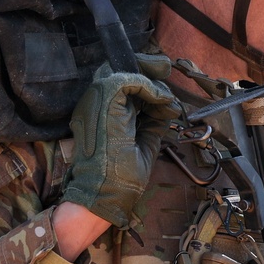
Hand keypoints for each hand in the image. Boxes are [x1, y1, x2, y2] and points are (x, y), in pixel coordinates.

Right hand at [62, 65, 178, 227]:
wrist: (104, 194)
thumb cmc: (118, 178)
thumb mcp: (143, 145)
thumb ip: (152, 125)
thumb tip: (166, 108)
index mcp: (100, 115)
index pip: (121, 87)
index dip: (144, 84)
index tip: (164, 93)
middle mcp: (95, 105)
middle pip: (119, 72)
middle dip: (147, 69)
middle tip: (166, 70)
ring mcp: (97, 102)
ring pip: (125, 74)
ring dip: (151, 81)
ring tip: (168, 96)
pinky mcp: (105, 102)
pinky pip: (130, 81)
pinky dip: (150, 88)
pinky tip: (162, 101)